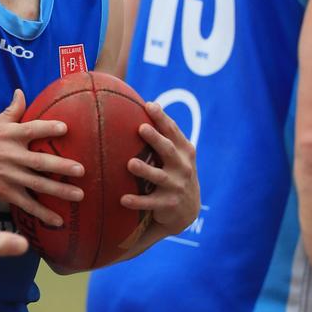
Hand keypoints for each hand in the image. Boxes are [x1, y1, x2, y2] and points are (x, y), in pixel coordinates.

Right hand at [0, 89, 84, 226]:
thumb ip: (11, 110)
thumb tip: (21, 92)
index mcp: (7, 135)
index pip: (32, 129)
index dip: (48, 128)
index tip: (66, 128)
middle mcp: (10, 155)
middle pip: (40, 161)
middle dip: (62, 166)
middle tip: (81, 170)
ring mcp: (8, 176)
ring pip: (37, 184)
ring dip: (59, 191)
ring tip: (79, 195)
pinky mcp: (4, 192)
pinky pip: (27, 205)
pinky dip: (42, 214)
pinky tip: (58, 220)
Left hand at [121, 102, 199, 234]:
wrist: (188, 209)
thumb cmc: (174, 170)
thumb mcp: (175, 153)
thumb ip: (164, 133)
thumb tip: (147, 103)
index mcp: (183, 150)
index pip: (173, 130)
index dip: (161, 117)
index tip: (149, 105)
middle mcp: (182, 166)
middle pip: (168, 149)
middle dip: (155, 139)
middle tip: (141, 128)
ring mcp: (176, 186)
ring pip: (158, 176)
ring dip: (145, 170)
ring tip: (130, 163)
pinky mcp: (168, 204)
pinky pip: (151, 202)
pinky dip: (137, 201)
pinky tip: (123, 199)